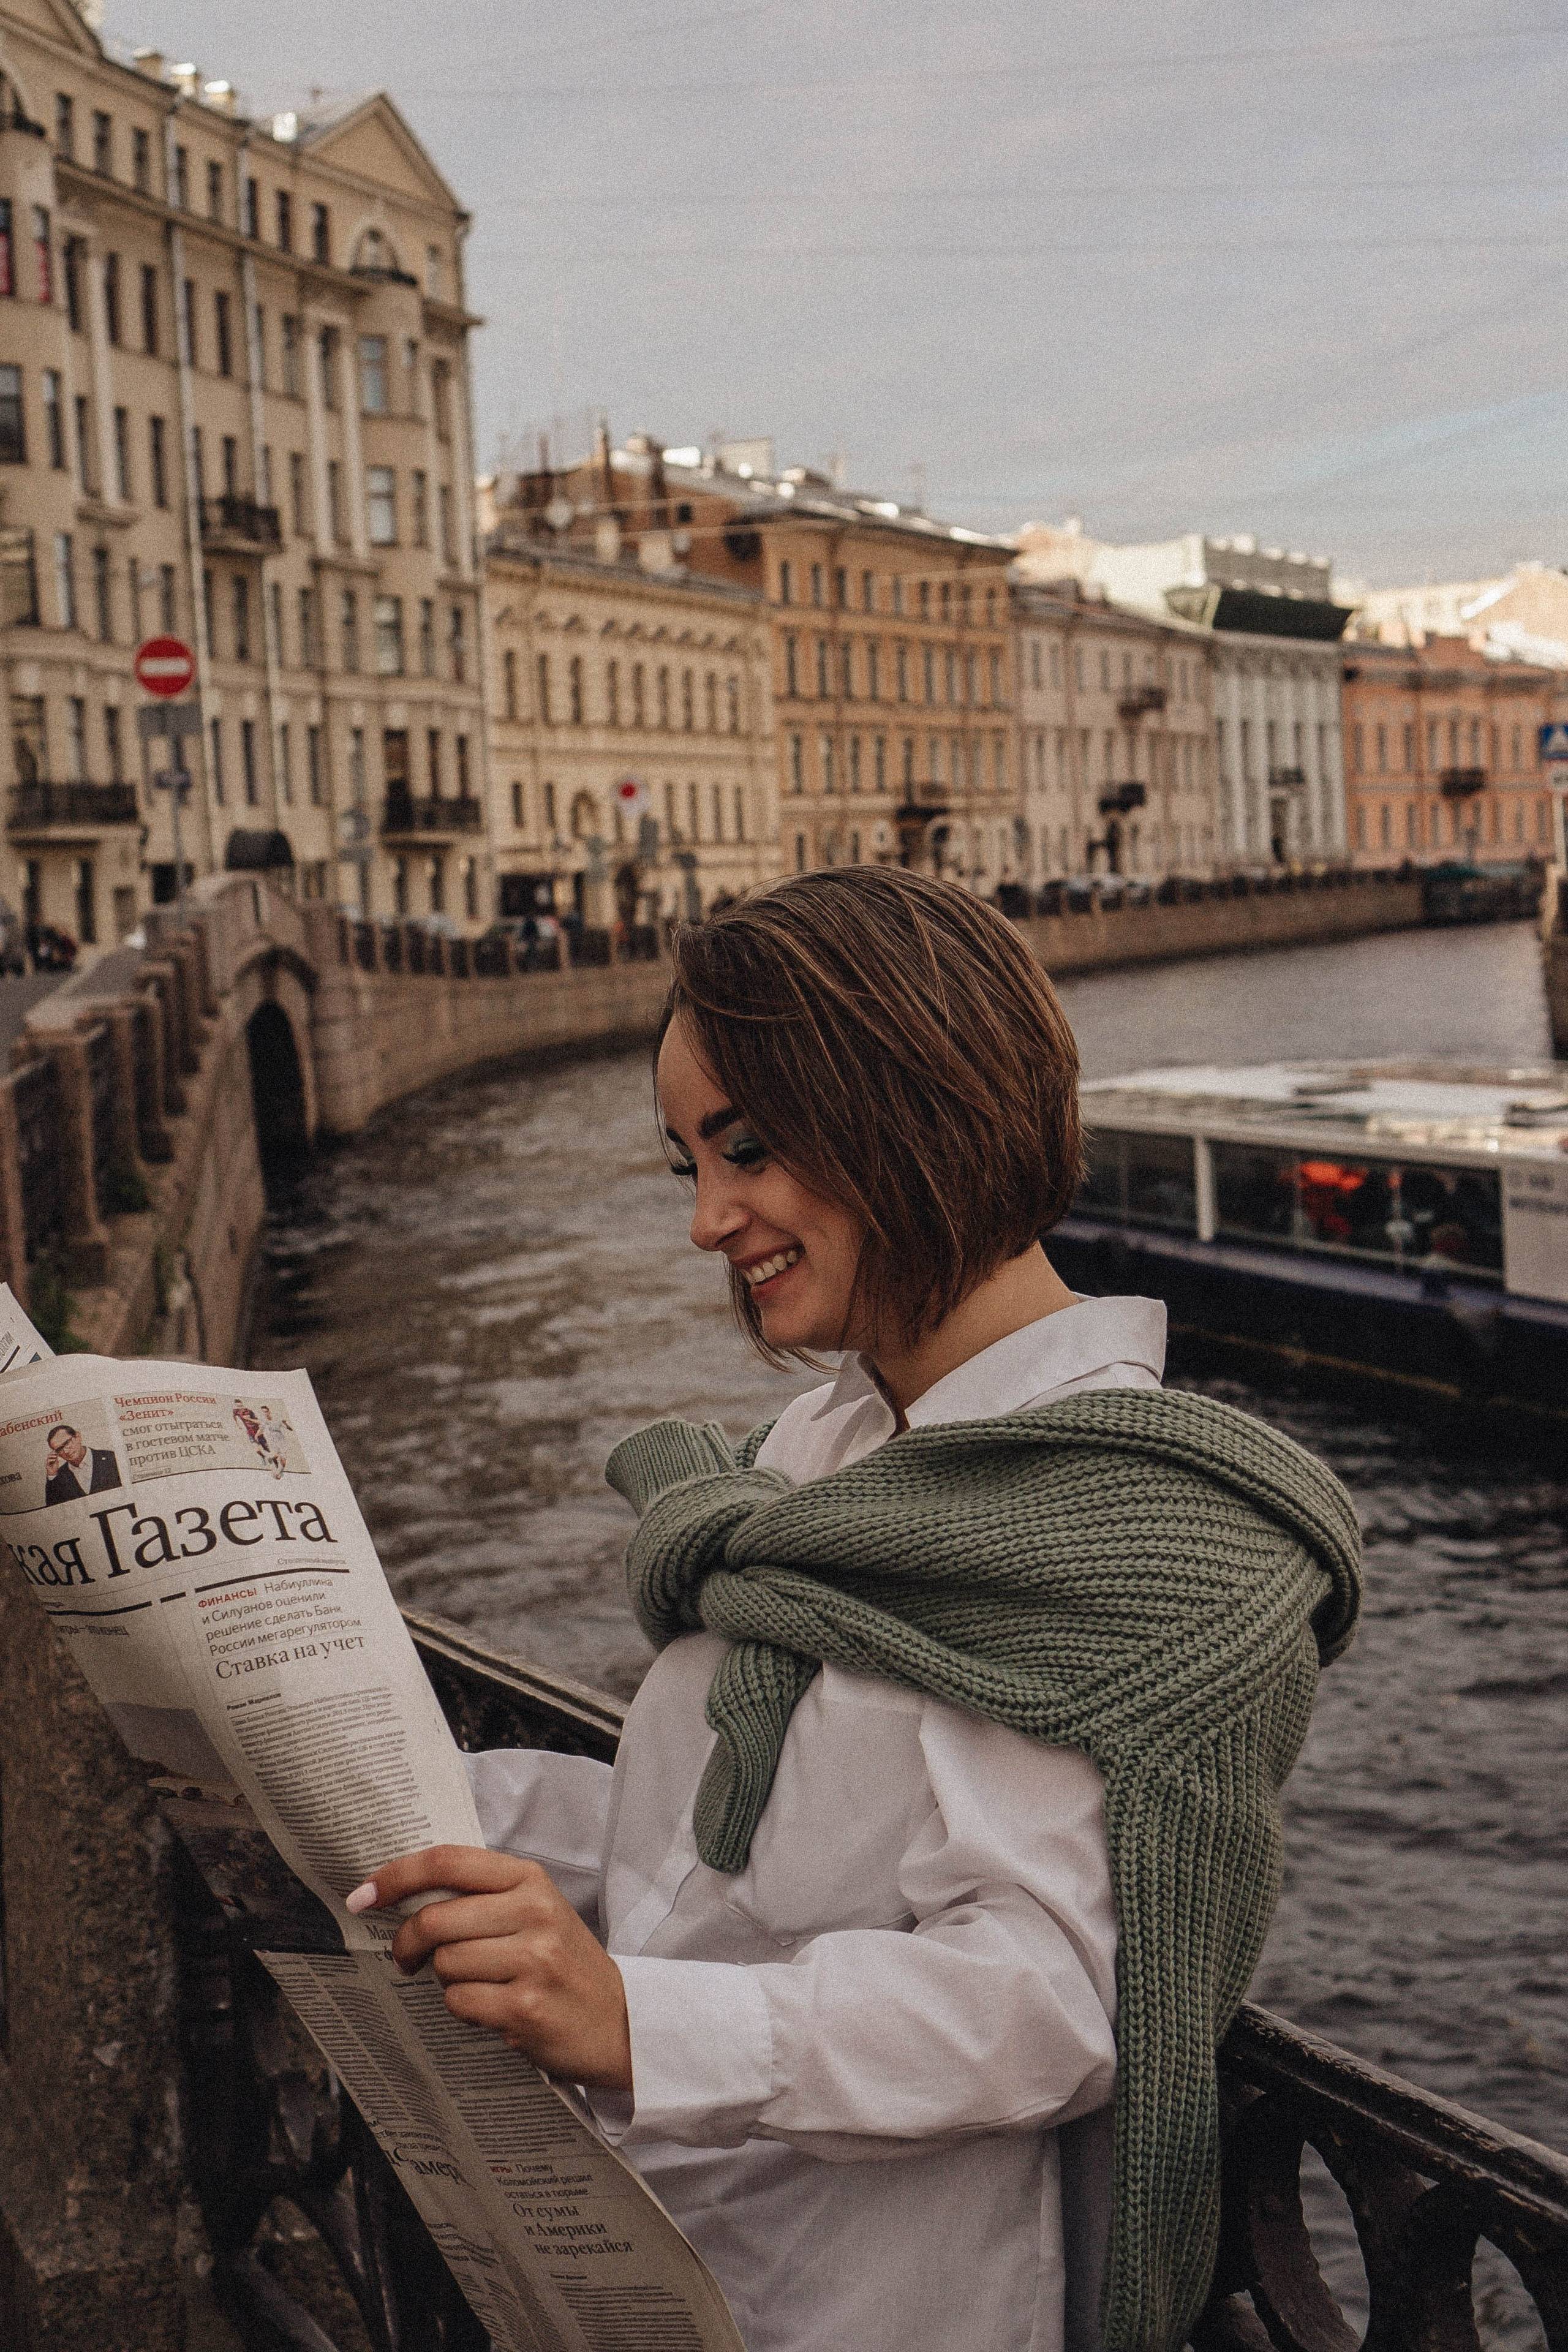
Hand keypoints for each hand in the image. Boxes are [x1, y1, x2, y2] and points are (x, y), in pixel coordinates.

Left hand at [347, 1846, 632, 2091]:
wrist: (619, 2021)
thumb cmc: (565, 1964)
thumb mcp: (535, 1912)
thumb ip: (481, 1897)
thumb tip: (403, 1897)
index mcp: (530, 1880)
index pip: (448, 1861)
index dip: (396, 1875)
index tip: (363, 1895)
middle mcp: (534, 1912)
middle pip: (435, 1918)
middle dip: (408, 1942)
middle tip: (406, 1958)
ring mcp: (532, 1960)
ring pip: (445, 1964)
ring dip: (447, 1980)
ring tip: (479, 1984)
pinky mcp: (525, 2007)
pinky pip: (459, 2002)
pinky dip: (463, 2009)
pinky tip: (492, 2007)